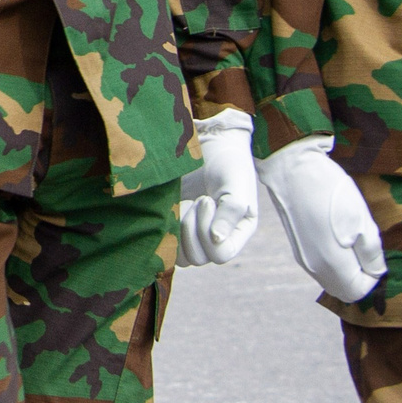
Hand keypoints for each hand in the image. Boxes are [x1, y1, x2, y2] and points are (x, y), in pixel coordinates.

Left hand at [177, 109, 260, 266]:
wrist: (207, 144)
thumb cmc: (227, 161)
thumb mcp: (235, 183)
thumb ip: (231, 211)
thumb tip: (217, 240)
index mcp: (237, 232)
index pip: (221, 254)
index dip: (209, 232)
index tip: (207, 199)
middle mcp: (216, 239)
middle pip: (199, 258)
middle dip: (193, 227)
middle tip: (198, 198)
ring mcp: (194, 234)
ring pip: (180, 256)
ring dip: (178, 229)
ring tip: (184, 203)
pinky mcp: (175, 226)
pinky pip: (165, 243)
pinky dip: (164, 227)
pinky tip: (170, 205)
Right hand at [257, 135, 386, 300]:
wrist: (291, 167)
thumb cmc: (330, 192)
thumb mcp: (362, 221)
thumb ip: (372, 253)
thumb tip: (376, 271)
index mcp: (332, 265)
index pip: (358, 291)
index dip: (373, 276)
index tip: (374, 251)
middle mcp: (315, 267)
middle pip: (343, 288)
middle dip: (359, 274)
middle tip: (366, 246)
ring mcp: (303, 257)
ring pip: (332, 277)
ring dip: (347, 266)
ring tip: (353, 236)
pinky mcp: (298, 245)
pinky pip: (321, 264)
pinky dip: (334, 258)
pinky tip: (337, 232)